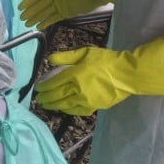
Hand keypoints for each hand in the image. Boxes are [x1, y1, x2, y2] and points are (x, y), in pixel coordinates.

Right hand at [18, 0, 121, 30]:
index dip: (29, 1)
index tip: (20, 7)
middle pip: (40, 5)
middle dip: (31, 11)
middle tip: (21, 18)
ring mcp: (60, 5)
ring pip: (45, 13)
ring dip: (36, 18)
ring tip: (27, 24)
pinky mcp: (66, 13)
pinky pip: (53, 18)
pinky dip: (46, 22)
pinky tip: (39, 26)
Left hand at [35, 31, 163, 114]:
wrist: (126, 74)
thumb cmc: (105, 60)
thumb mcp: (84, 52)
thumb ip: (65, 56)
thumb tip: (49, 59)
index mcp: (74, 75)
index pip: (53, 83)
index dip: (44, 87)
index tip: (37, 88)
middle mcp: (77, 90)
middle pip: (57, 96)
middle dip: (45, 98)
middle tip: (38, 99)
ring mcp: (86, 100)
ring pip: (65, 105)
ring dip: (54, 105)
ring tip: (46, 105)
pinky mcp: (95, 107)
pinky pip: (77, 111)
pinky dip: (68, 110)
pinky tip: (63, 109)